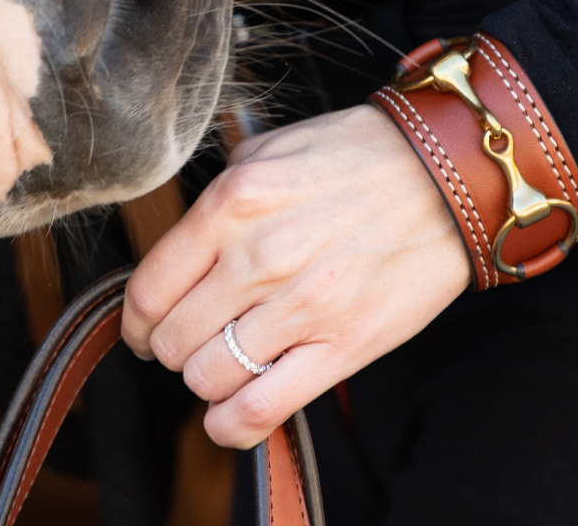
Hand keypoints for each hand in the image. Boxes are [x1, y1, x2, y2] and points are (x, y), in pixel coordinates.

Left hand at [121, 104, 470, 448]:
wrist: (440, 174)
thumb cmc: (351, 157)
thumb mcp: (265, 152)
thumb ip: (216, 201)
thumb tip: (178, 250)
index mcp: (231, 204)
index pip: (149, 288)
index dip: (137, 321)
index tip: (144, 328)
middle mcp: (257, 256)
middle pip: (174, 339)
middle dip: (173, 349)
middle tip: (190, 342)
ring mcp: (300, 304)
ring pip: (209, 377)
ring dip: (206, 380)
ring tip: (222, 365)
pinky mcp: (343, 345)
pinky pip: (262, 408)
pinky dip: (233, 424)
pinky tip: (231, 414)